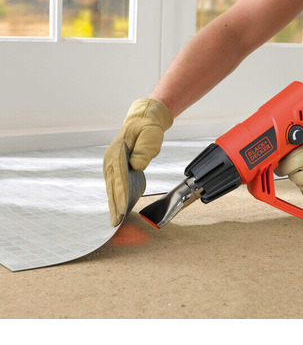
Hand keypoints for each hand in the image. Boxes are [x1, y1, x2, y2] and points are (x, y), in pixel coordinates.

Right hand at [103, 99, 172, 225]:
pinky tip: (118, 208)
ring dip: (113, 204)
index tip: (122, 209)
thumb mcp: (150, 136)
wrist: (142, 121)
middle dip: (114, 205)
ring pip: (111, 188)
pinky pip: (114, 185)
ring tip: (114, 220)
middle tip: (115, 222)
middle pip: (112, 186)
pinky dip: (115, 197)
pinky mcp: (114, 168)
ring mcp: (110, 164)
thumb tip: (136, 166)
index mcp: (117, 152)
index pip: (120, 177)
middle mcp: (110, 159)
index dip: (121, 194)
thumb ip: (144, 151)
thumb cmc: (147, 130)